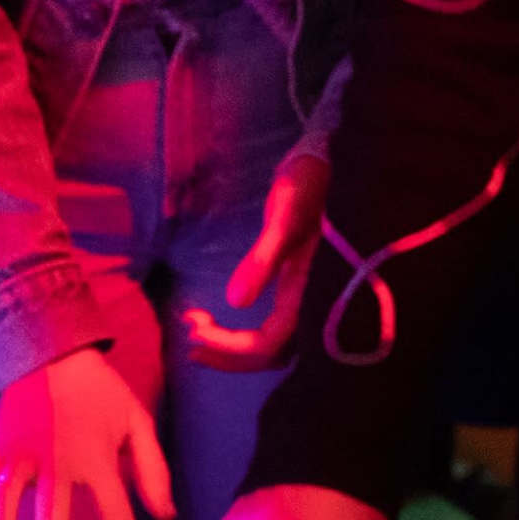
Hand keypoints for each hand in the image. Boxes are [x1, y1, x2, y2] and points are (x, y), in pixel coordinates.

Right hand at [0, 346, 173, 519]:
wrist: (50, 351)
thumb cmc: (98, 393)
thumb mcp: (137, 422)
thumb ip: (153, 470)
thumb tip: (165, 516)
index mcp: (96, 457)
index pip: (115, 513)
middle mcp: (55, 459)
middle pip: (50, 514)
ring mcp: (19, 455)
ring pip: (5, 504)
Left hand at [179, 154, 330, 371]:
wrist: (329, 165)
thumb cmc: (309, 187)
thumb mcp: (285, 219)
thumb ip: (262, 261)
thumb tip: (234, 303)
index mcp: (311, 293)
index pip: (268, 344)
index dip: (229, 348)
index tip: (193, 329)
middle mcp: (313, 305)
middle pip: (270, 355)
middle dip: (228, 353)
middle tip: (189, 339)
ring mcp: (308, 299)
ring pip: (274, 345)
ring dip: (235, 347)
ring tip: (198, 333)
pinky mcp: (301, 290)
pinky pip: (276, 329)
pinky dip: (247, 334)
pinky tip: (223, 319)